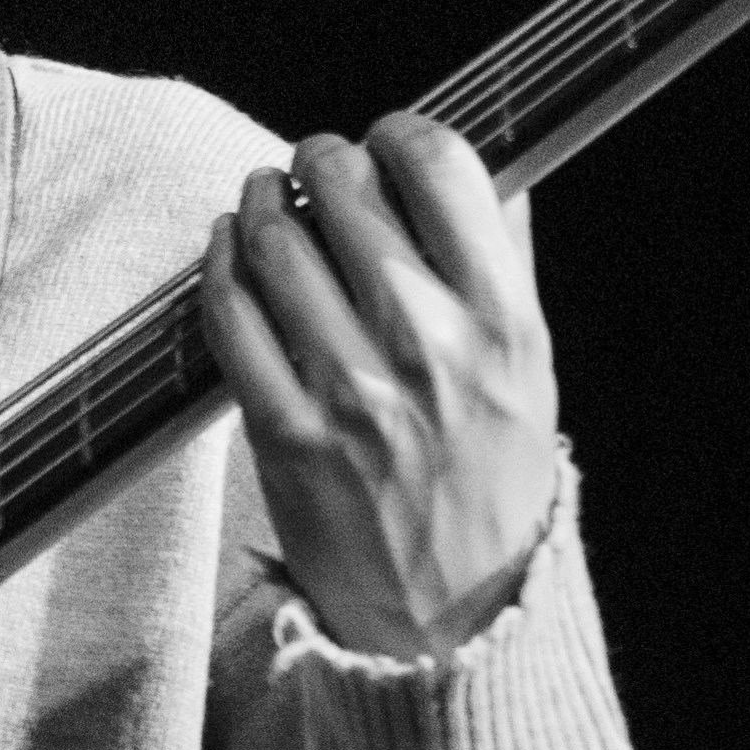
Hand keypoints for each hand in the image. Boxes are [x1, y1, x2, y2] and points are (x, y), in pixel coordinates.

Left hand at [201, 113, 559, 661]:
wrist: (453, 616)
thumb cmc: (492, 482)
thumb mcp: (531, 369)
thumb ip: (506, 266)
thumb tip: (484, 170)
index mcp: (503, 321)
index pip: (443, 170)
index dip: (399, 133)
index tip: (384, 139)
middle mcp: (429, 347)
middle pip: (345, 190)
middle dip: (316, 161)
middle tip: (309, 168)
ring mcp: (352, 393)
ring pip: (274, 243)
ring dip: (256, 204)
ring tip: (261, 203)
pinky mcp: (285, 434)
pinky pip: (229, 316)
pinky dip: (218, 267)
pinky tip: (226, 253)